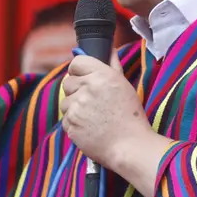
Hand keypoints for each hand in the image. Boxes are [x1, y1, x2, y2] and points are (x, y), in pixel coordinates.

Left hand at [59, 53, 153, 169]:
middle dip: (76, 90)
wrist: (129, 146)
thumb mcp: (124, 86)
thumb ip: (112, 65)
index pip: (76, 62)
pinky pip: (65, 119)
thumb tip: (108, 49)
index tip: (83, 78)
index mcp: (102, 76)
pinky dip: (74, 123)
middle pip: (68, 82)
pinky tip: (89, 127)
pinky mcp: (70, 124)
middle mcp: (87, 88)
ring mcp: (77, 107)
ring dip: (74, 107)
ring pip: (65, 101)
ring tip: (93, 117)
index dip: (79, 70)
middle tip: (92, 101)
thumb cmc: (131, 116)